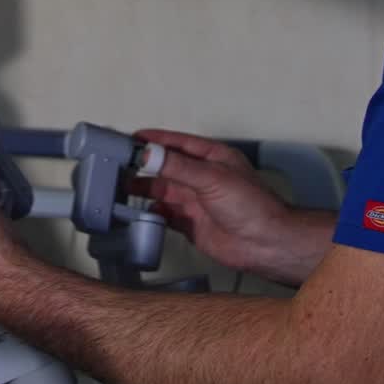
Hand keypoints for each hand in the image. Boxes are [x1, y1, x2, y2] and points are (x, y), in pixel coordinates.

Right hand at [132, 129, 324, 283]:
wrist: (266, 244)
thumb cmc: (253, 206)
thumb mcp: (211, 178)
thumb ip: (177, 166)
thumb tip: (148, 154)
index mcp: (210, 157)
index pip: (174, 143)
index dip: (152, 140)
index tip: (129, 139)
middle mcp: (201, 177)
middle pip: (164, 166)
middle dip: (142, 164)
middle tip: (117, 163)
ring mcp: (195, 200)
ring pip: (161, 190)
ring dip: (142, 188)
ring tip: (119, 186)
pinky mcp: (190, 223)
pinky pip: (163, 215)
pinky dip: (149, 213)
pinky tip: (137, 212)